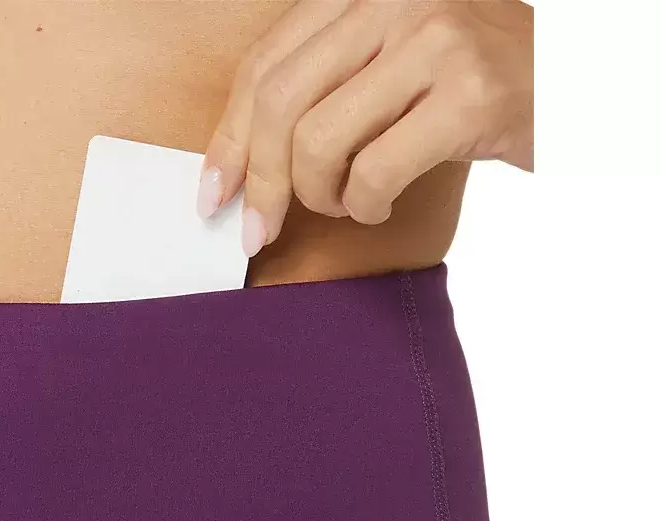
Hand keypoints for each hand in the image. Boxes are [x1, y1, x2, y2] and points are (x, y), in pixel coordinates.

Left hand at [195, 0, 532, 256]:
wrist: (574, 83)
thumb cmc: (465, 85)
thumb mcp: (384, 71)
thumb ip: (320, 96)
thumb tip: (238, 168)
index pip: (265, 67)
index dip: (229, 139)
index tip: (214, 193)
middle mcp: (392, 1)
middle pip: (280, 105)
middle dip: (260, 182)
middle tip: (258, 229)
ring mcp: (434, 40)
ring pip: (319, 142)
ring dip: (320, 196)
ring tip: (346, 202)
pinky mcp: (469, 93)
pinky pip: (374, 172)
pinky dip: (364, 207)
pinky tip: (379, 205)